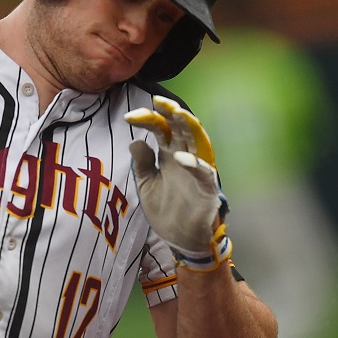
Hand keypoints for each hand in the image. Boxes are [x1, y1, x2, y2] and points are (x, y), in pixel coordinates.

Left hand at [124, 96, 231, 270]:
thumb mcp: (146, 183)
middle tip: (158, 100)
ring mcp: (198, 171)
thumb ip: (142, 162)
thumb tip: (135, 140)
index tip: (129, 116)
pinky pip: (204, 173)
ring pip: (198, 142)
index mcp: (169, 155)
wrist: (179, 238)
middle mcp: (185, 158)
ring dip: (189, 127)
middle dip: (171, 113)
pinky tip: (181, 158)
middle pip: (181, 129)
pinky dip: (195, 164)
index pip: (161, 130)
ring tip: (177, 114)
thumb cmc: (165, 208)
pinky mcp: (208, 188)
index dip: (148, 119)